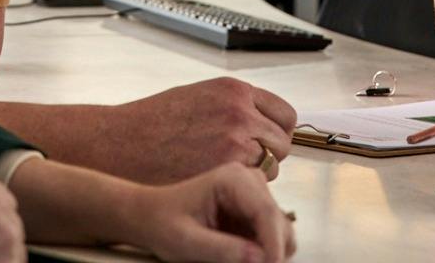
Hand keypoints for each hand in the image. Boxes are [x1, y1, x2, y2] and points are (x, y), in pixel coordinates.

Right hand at [104, 78, 296, 182]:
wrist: (122, 144)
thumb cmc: (153, 124)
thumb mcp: (199, 97)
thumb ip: (234, 106)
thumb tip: (260, 120)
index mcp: (234, 91)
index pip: (284, 114)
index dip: (277, 132)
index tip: (268, 142)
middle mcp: (240, 112)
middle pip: (282, 142)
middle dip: (268, 154)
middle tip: (245, 162)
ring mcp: (235, 141)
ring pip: (271, 167)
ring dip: (256, 173)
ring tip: (224, 172)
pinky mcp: (226, 169)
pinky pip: (253, 183)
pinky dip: (242, 186)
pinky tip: (218, 181)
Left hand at [129, 163, 296, 262]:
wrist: (152, 216)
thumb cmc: (164, 223)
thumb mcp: (187, 242)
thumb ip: (223, 250)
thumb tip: (260, 259)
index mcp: (233, 179)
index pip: (266, 212)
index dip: (273, 245)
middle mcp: (250, 182)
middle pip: (279, 223)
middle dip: (272, 252)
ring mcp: (255, 197)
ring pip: (281, 232)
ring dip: (269, 254)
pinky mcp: (254, 214)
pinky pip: (271, 239)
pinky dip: (264, 255)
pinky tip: (243, 260)